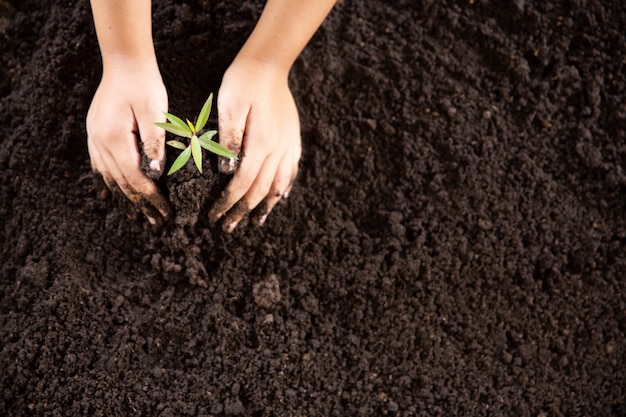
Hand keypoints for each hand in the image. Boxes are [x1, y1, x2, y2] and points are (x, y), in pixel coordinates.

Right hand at [86, 59, 170, 222]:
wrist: (124, 62)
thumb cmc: (144, 85)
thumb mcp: (154, 112)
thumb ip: (154, 144)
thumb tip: (154, 176)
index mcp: (115, 138)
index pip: (135, 178)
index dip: (152, 198)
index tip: (167, 213)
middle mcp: (100, 142)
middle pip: (122, 182)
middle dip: (141, 204)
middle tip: (158, 223)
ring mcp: (95, 138)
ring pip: (110, 177)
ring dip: (126, 197)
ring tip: (141, 215)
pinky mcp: (96, 134)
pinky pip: (100, 165)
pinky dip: (109, 182)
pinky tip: (111, 194)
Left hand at [208, 56, 300, 231]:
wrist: (269, 64)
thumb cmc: (242, 83)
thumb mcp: (228, 106)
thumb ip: (229, 140)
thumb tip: (228, 173)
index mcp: (260, 142)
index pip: (243, 183)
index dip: (228, 203)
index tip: (214, 217)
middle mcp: (278, 148)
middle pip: (261, 190)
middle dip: (243, 211)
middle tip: (228, 227)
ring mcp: (288, 145)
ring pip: (280, 185)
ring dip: (267, 206)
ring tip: (255, 221)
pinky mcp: (293, 139)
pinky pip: (292, 170)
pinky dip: (285, 188)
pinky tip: (280, 197)